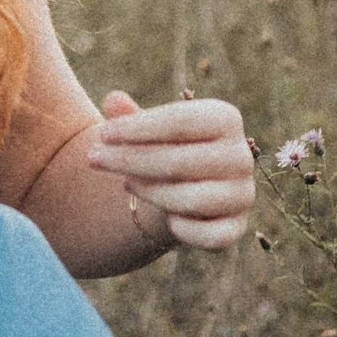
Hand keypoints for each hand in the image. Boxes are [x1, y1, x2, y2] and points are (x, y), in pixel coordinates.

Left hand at [84, 89, 254, 250]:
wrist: (187, 186)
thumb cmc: (163, 147)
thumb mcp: (145, 128)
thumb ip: (128, 115)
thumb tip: (113, 100)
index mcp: (226, 119)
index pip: (180, 121)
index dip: (137, 128)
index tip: (102, 134)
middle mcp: (241, 156)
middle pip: (180, 161)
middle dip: (130, 160)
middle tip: (94, 159)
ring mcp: (242, 195)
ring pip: (190, 200)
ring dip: (150, 192)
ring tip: (125, 183)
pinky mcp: (236, 228)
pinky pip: (209, 236)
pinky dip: (184, 230)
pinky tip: (166, 220)